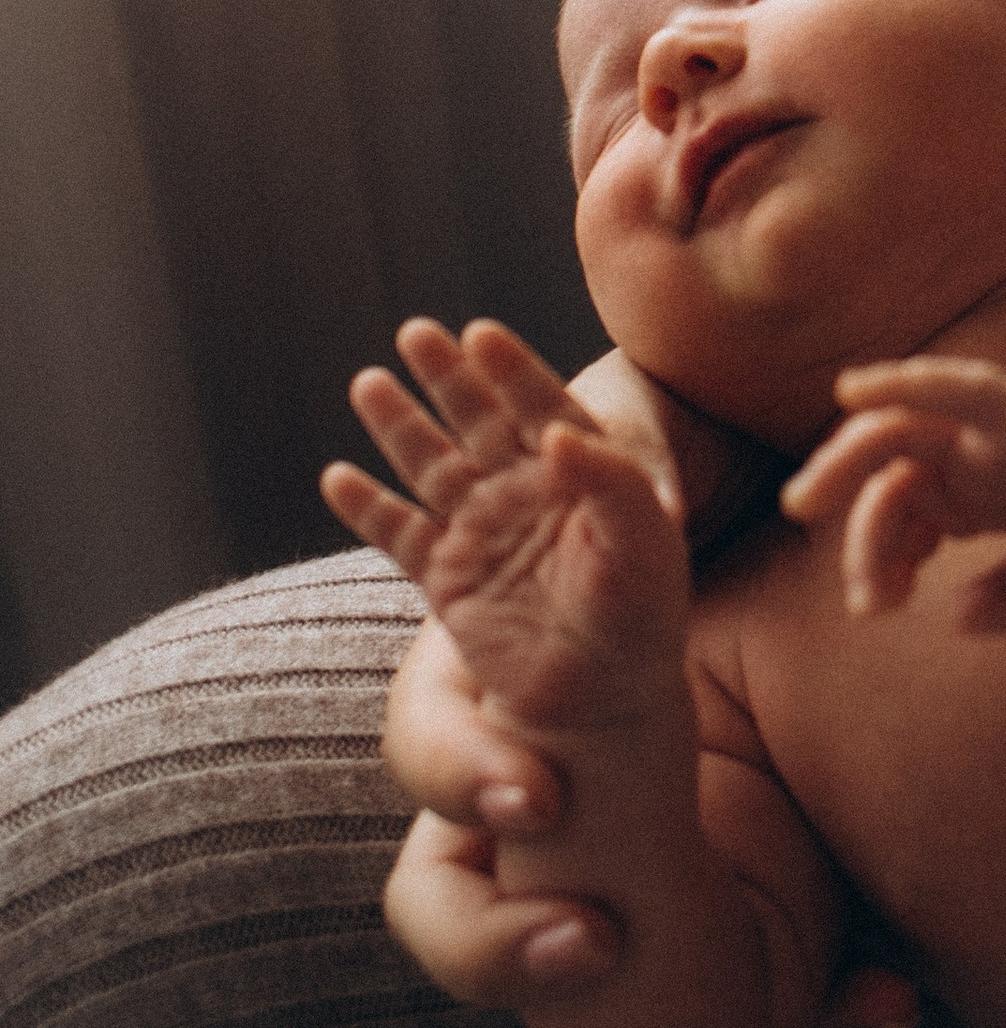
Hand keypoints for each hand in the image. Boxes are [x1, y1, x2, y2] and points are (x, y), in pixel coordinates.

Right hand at [365, 334, 774, 843]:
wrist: (605, 695)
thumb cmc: (641, 615)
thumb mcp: (646, 543)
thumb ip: (614, 481)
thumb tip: (557, 432)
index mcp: (580, 470)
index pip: (542, 406)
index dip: (512, 371)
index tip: (482, 333)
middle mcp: (525, 490)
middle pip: (479, 419)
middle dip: (448, 377)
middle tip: (416, 332)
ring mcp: (482, 529)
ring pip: (433, 465)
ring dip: (400, 425)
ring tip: (368, 382)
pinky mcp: (447, 576)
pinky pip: (400, 535)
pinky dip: (368, 509)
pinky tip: (337, 477)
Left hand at [782, 354, 1005, 629]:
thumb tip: (957, 619)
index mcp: (982, 496)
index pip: (906, 515)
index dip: (879, 556)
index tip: (878, 606)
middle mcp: (978, 458)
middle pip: (888, 471)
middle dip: (845, 506)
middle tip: (813, 535)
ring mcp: (998, 431)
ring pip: (903, 432)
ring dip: (848, 456)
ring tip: (807, 495)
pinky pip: (958, 390)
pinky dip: (906, 383)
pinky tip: (855, 390)